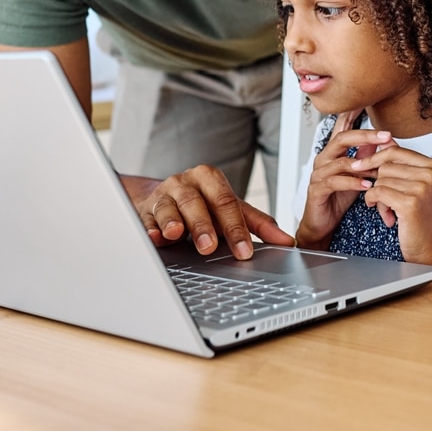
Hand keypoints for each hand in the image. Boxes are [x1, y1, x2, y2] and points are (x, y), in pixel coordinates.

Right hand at [126, 167, 293, 259]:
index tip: (244, 251)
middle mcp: (186, 182)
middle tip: (210, 247)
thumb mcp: (231, 209)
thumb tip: (287, 242)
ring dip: (173, 221)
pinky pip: (145, 219)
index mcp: (210, 179)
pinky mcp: (145, 210)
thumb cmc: (204, 205)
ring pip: (169, 207)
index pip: (226, 203)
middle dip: (202, 225)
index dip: (236, 228)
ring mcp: (164, 195)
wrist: (166, 197)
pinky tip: (154, 237)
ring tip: (175, 234)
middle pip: (196, 202)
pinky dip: (149, 228)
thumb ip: (259, 224)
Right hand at [296, 111, 390, 249]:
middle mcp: (323, 159)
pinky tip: (367, 185)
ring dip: (363, 164)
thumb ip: (365, 157)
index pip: (341, 128)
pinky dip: (352, 182)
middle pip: (342, 139)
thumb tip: (382, 141)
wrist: (322, 224)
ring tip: (380, 168)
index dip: (351, 115)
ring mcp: (318, 174)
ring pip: (340, 161)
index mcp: (333, 152)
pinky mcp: (317, 189)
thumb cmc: (338, 198)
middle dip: (366, 136)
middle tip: (386, 136)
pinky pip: (335, 181)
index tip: (365, 103)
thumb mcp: (356, 174)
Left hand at [355, 145, 431, 281]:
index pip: (394, 150)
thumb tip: (381, 140)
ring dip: (378, 196)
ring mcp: (422, 187)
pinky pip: (377, 192)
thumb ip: (399, 163)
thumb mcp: (412, 184)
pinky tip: (384, 214)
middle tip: (385, 199)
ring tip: (389, 210)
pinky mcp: (410, 202)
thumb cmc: (419, 216)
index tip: (361, 166)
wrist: (430, 246)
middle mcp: (430, 173)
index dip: (375, 158)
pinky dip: (374, 202)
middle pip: (385, 165)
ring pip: (380, 179)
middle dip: (379, 182)